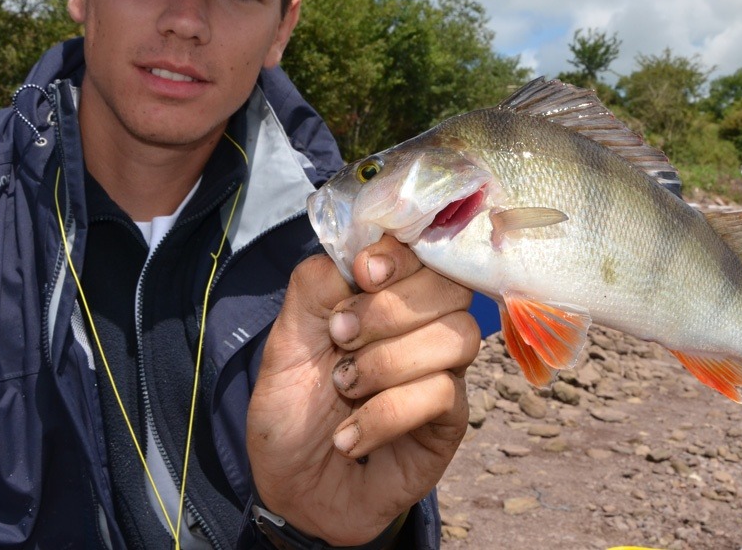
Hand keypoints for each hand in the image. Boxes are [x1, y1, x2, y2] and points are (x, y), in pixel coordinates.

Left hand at [247, 236, 478, 544]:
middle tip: (340, 340)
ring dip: (388, 363)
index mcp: (386, 297)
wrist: (293, 491)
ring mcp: (442, 372)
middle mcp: (423, 327)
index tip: (364, 272)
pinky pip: (443, 394)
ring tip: (344, 389)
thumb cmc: (292, 415)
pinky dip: (387, 412)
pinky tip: (350, 434)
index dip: (402, 254)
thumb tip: (357, 254)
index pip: (423, 251)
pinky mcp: (451, 420)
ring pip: (456, 337)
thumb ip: (314, 289)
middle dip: (389, 311)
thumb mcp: (284, 345)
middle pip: (449, 288)